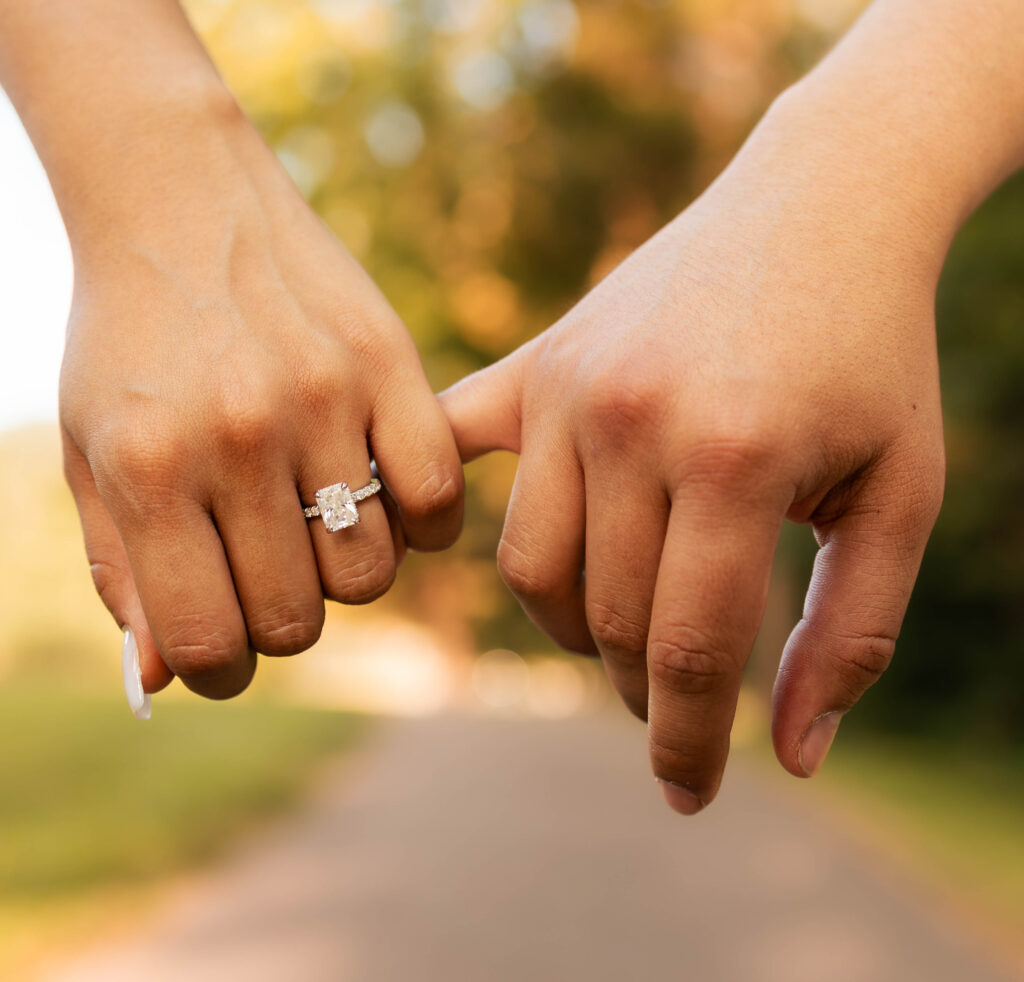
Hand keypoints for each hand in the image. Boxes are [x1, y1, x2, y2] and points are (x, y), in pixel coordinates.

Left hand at [59, 113, 461, 700]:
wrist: (178, 200)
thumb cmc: (129, 343)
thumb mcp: (92, 453)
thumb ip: (124, 570)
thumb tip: (173, 677)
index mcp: (150, 469)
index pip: (206, 641)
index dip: (219, 670)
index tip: (227, 647)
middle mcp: (240, 437)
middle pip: (297, 618)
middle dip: (282, 620)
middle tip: (272, 574)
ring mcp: (324, 399)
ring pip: (371, 571)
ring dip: (347, 572)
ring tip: (322, 526)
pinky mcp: (390, 364)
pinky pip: (436, 499)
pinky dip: (420, 524)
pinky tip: (386, 498)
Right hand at [441, 93, 946, 812]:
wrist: (819, 209)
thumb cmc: (873, 359)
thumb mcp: (899, 496)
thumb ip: (852, 635)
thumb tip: (791, 759)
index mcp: (734, 461)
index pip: (688, 648)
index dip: (687, 742)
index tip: (691, 793)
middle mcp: (632, 422)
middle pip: (608, 618)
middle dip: (646, 687)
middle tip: (678, 695)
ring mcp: (570, 388)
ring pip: (531, 566)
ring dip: (573, 625)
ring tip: (623, 626)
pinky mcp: (537, 363)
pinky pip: (453, 448)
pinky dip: (441, 501)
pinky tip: (461, 538)